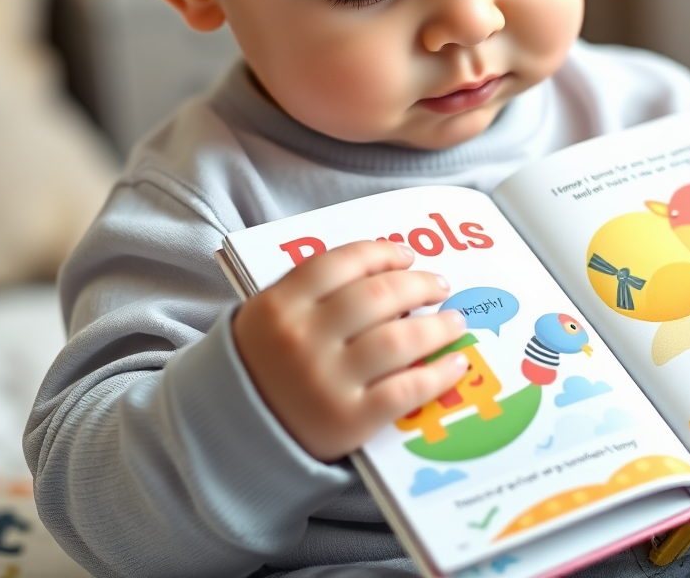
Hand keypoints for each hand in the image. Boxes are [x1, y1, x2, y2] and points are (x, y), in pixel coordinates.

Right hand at [232, 240, 467, 460]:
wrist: (233, 436)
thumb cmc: (264, 366)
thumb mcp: (272, 318)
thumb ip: (316, 291)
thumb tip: (390, 271)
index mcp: (279, 306)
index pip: (341, 262)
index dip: (381, 253)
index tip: (406, 255)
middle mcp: (302, 339)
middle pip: (377, 295)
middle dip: (419, 285)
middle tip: (439, 286)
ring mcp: (325, 381)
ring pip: (398, 339)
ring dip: (437, 327)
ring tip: (455, 321)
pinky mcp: (348, 421)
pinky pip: (405, 390)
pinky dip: (438, 374)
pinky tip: (455, 364)